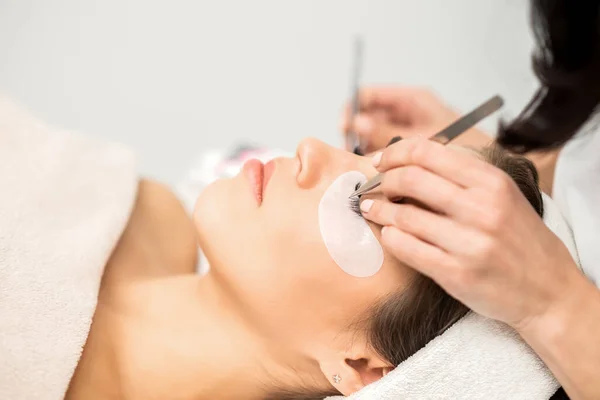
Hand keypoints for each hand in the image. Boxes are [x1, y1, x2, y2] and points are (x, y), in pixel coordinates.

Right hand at [341, 86, 489, 153]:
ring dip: (366, 149)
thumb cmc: (467, 143)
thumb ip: (388, 130)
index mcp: (411, 99)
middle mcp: (407, 113)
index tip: (344, 127)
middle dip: (356, 132)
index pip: (369, 95)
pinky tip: (377, 174)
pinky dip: (379, 161)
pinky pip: (386, 152)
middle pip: (368, 116)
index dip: (352, 109)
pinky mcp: (411, 152)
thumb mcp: (423, 135)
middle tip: (350, 150)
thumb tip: (356, 122)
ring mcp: (408, 132)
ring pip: (375, 136)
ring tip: (363, 164)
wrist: (495, 163)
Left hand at [360, 137, 581, 329]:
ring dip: (379, 210)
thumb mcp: (502, 196)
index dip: (394, 152)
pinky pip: (407, 249)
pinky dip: (390, 238)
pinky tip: (388, 234)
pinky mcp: (456, 274)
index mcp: (492, 182)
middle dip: (383, 181)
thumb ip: (461, 177)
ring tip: (372, 209)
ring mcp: (469, 243)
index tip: (380, 160)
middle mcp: (482, 208)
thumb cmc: (521, 240)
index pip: (427, 152)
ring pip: (403, 216)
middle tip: (375, 187)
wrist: (550, 292)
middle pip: (410, 179)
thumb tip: (408, 163)